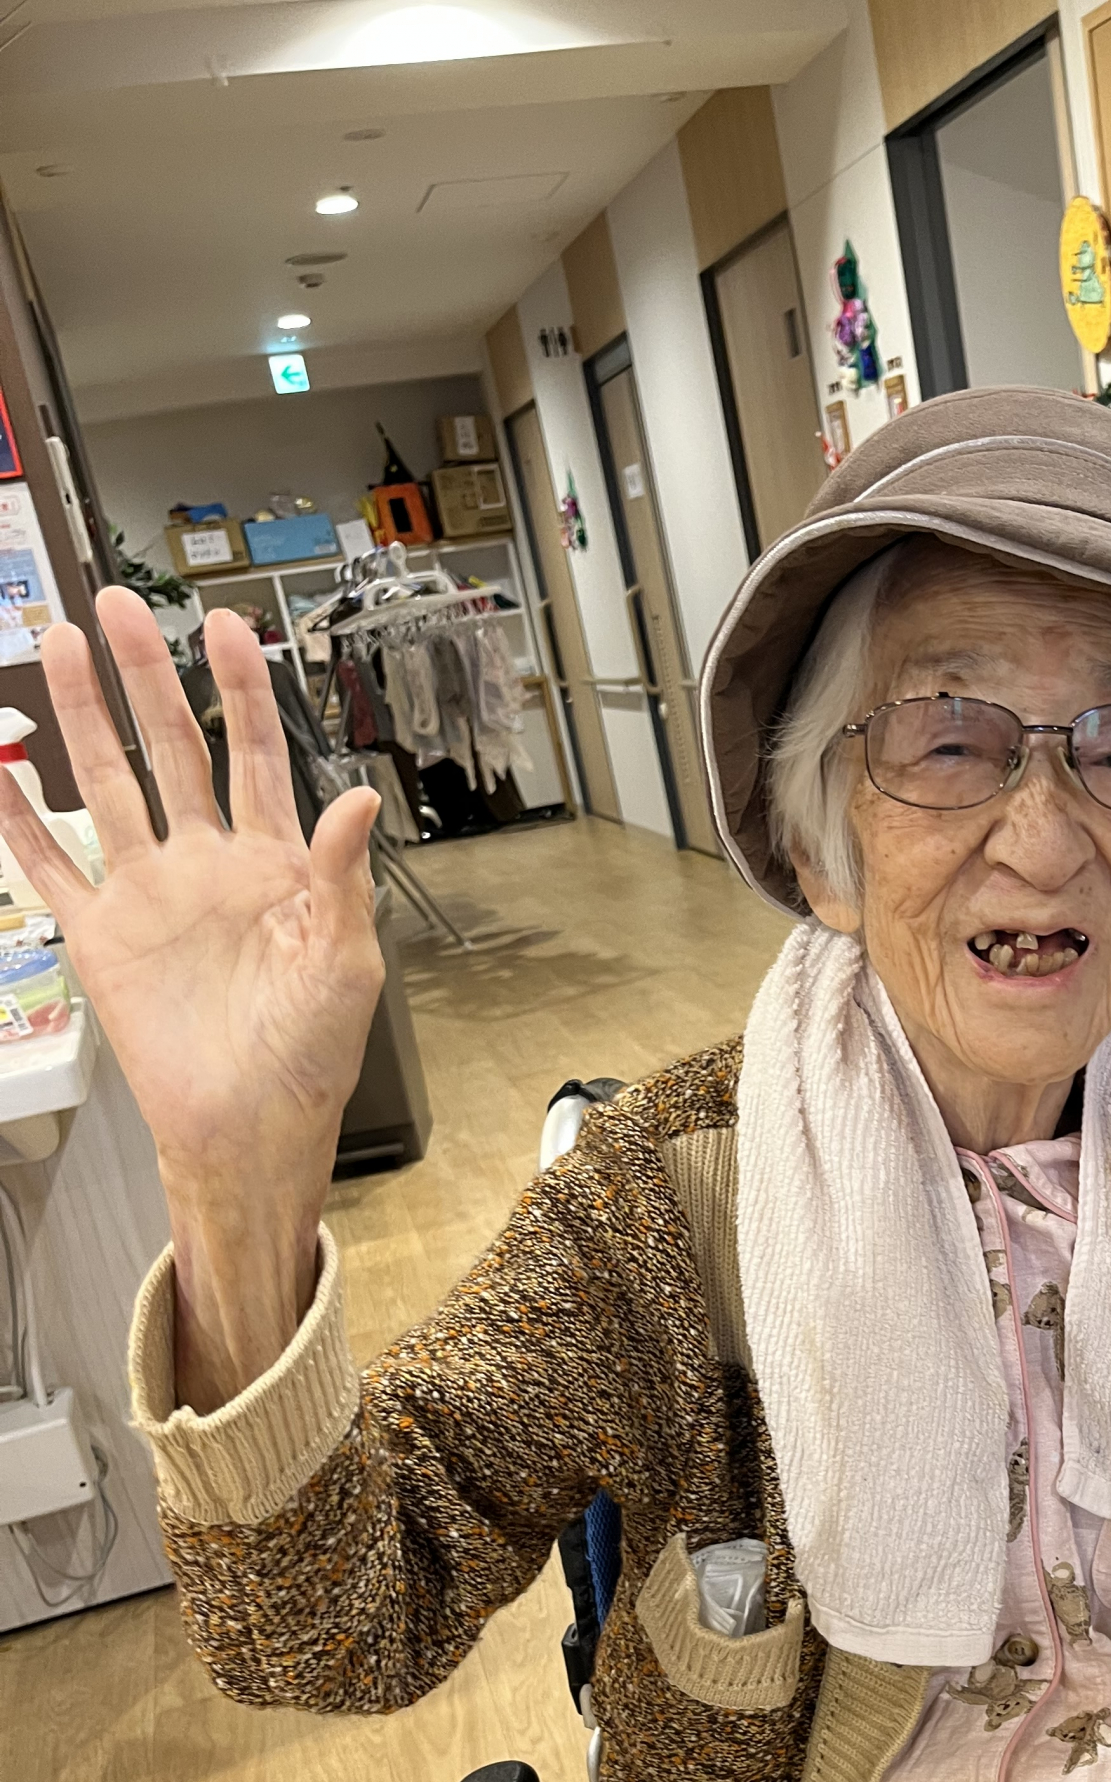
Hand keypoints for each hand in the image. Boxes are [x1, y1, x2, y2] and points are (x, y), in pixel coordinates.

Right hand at [0, 590, 383, 1403]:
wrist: (249, 1127)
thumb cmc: (311, 1054)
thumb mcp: (346, 962)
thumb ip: (343, 875)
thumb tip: (359, 797)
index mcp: (275, 864)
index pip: (257, 754)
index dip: (241, 690)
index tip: (226, 628)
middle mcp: (207, 864)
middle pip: (172, 747)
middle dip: (147, 675)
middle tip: (119, 608)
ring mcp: (149, 893)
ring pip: (109, 784)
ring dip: (85, 717)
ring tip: (60, 646)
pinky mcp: (102, 935)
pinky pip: (49, 865)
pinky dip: (16, 816)